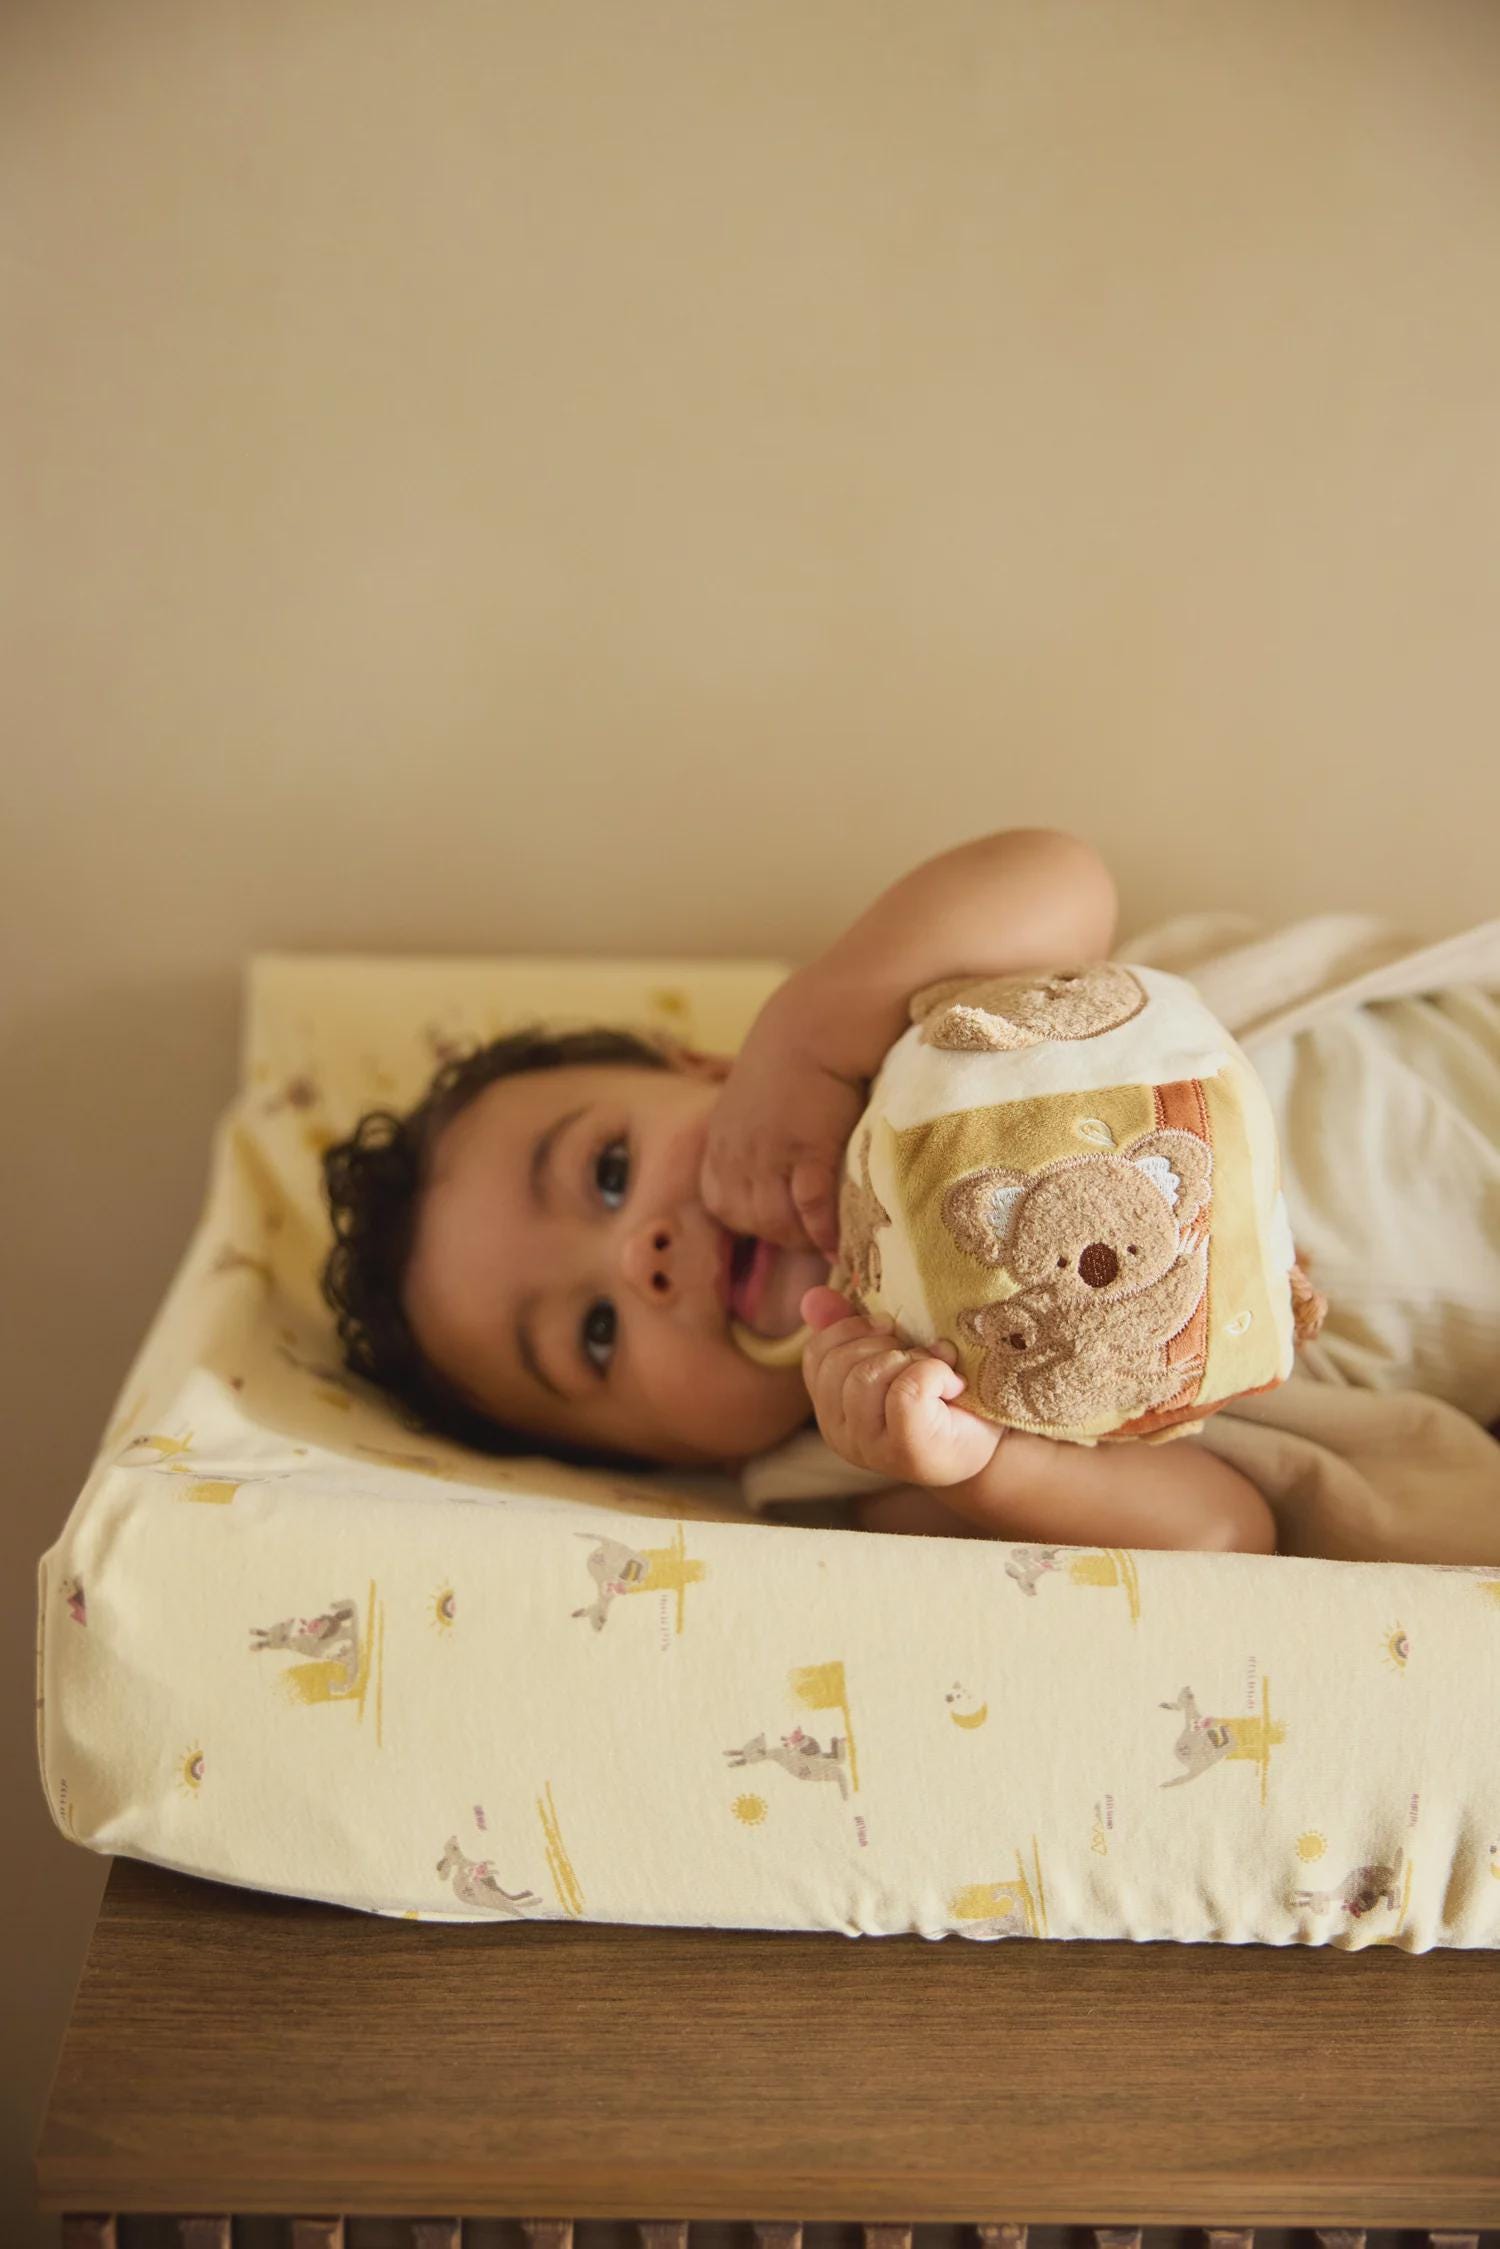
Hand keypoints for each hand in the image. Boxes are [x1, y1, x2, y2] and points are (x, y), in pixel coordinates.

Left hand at [699, 977, 867, 1254]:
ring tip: (839, 1234)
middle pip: (750, 1221)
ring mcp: (767, 1154)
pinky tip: (846, 1239)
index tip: (786, 1219)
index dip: (753, 1220)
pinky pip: (811, 1209)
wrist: (822, 1017)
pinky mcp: (805, 1150)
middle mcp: (735, 1151)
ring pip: (778, 1224)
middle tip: (821, 1232)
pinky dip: (827, 1231)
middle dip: (784, 1234)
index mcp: (722, 1138)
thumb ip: (760, 1136)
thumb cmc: (800, 1052)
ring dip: (808, 1236)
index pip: (721, 1205)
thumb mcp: (761, 1098)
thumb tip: (783, 1175)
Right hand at [799, 1286, 1004, 1487]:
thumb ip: (849, 1329)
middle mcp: (841, 1435)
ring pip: (867, 1375)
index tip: (892, 1331)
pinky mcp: (906, 1451)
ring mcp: (870, 1449)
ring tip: (938, 1373)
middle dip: (887, 1344)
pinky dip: (934, 1374)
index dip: (853, 1330)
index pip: (816, 1354)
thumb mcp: (892, 1353)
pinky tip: (952, 1385)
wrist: (989, 1440)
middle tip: (921, 1357)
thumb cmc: (940, 1396)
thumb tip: (813, 1297)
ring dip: (912, 1360)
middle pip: (841, 1363)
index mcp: (831, 1410)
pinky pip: (906, 1391)